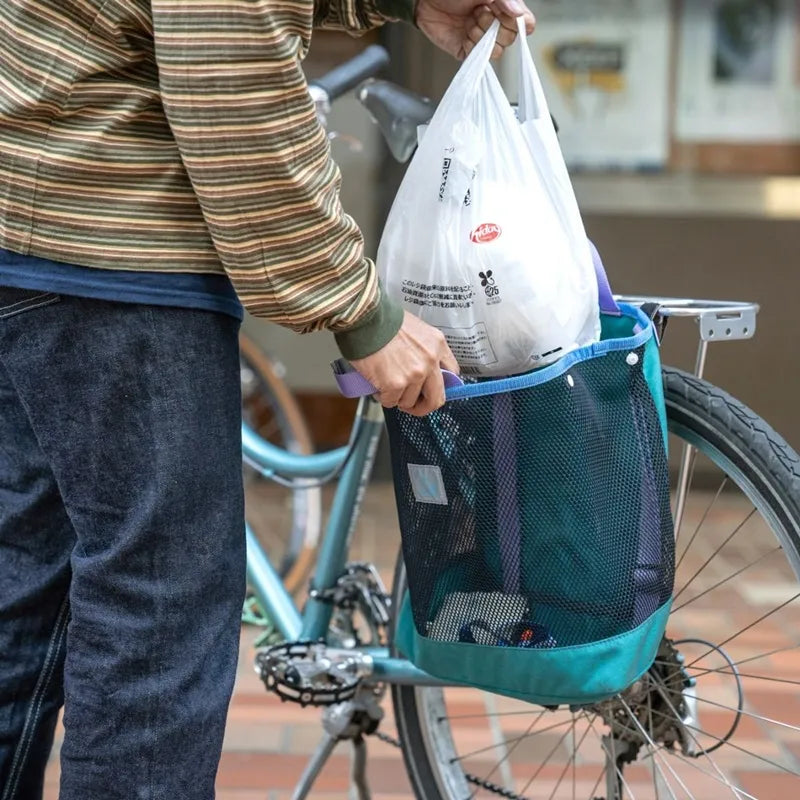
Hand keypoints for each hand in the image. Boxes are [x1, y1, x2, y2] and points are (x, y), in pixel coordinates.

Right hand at [350, 312, 458, 415]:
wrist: (364, 317)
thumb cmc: (383, 319)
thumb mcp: (415, 329)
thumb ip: (423, 349)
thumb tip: (421, 369)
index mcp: (438, 344)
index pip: (452, 373)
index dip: (439, 385)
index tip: (429, 389)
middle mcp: (430, 361)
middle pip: (437, 398)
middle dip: (424, 406)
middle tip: (412, 405)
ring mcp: (414, 374)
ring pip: (409, 401)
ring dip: (397, 398)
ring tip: (386, 386)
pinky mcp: (395, 384)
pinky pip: (391, 401)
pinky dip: (383, 397)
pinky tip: (377, 386)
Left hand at [415, 0, 534, 61]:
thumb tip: (520, 14)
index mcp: (504, 8)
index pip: (524, 23)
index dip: (519, 22)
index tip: (506, 13)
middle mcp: (494, 25)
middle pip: (510, 39)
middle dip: (495, 26)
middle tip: (481, 11)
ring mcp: (481, 39)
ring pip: (495, 51)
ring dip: (482, 35)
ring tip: (470, 20)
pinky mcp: (466, 51)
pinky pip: (478, 58)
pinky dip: (472, 46)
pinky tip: (464, 32)